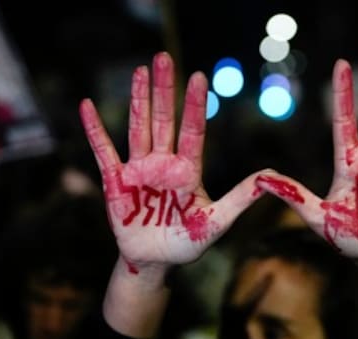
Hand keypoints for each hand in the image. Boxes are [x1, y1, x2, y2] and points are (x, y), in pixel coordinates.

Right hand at [80, 52, 263, 269]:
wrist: (154, 262)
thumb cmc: (186, 244)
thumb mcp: (216, 223)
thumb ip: (239, 199)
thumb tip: (269, 178)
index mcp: (188, 170)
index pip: (192, 130)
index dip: (194, 105)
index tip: (200, 77)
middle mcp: (163, 163)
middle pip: (164, 119)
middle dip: (164, 89)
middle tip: (164, 57)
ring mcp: (138, 169)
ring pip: (138, 127)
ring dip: (138, 99)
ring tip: (139, 70)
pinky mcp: (115, 181)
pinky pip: (103, 151)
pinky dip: (95, 129)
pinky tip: (87, 105)